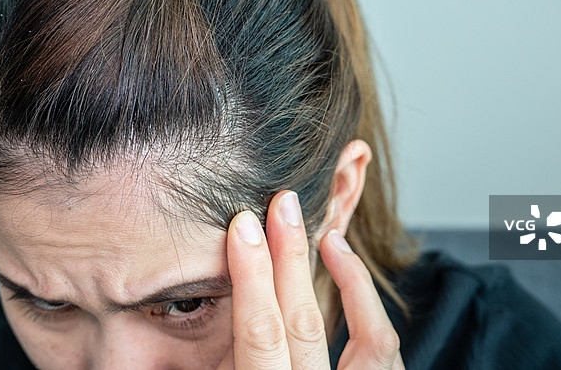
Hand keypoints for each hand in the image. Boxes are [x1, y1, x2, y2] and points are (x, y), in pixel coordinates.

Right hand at [217, 190, 403, 368]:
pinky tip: (348, 270)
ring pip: (368, 336)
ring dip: (347, 276)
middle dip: (290, 258)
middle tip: (282, 206)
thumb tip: (177, 331)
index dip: (252, 277)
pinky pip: (383, 348)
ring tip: (326, 235)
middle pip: (304, 322)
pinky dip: (368, 304)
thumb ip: (221, 362)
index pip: (260, 334)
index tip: (243, 227)